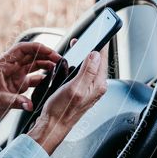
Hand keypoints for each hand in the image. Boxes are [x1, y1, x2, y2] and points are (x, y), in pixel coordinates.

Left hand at [0, 42, 61, 144]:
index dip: (35, 47)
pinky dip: (43, 76)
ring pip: (33, 63)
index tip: (49, 51)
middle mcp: (9, 66)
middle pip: (30, 54)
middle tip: (59, 58)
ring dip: (46, 63)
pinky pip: (34, 75)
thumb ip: (15, 101)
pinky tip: (51, 78)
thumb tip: (29, 105)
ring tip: (58, 66)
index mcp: (2, 64)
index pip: (20, 49)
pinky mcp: (19, 82)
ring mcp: (15, 73)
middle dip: (45, 54)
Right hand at [27, 39, 108, 154]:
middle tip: (84, 39)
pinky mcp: (82, 91)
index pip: (103, 59)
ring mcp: (90, 89)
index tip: (101, 32)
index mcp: (97, 85)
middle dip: (92, 48)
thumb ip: (87, 71)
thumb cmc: (61, 110)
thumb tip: (95, 55)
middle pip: (98, 62)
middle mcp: (96, 87)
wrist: (53, 125)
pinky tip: (73, 64)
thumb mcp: (75, 88)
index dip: (101, 44)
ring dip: (85, 56)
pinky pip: (85, 74)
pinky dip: (80, 65)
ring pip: (91, 67)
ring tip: (79, 47)